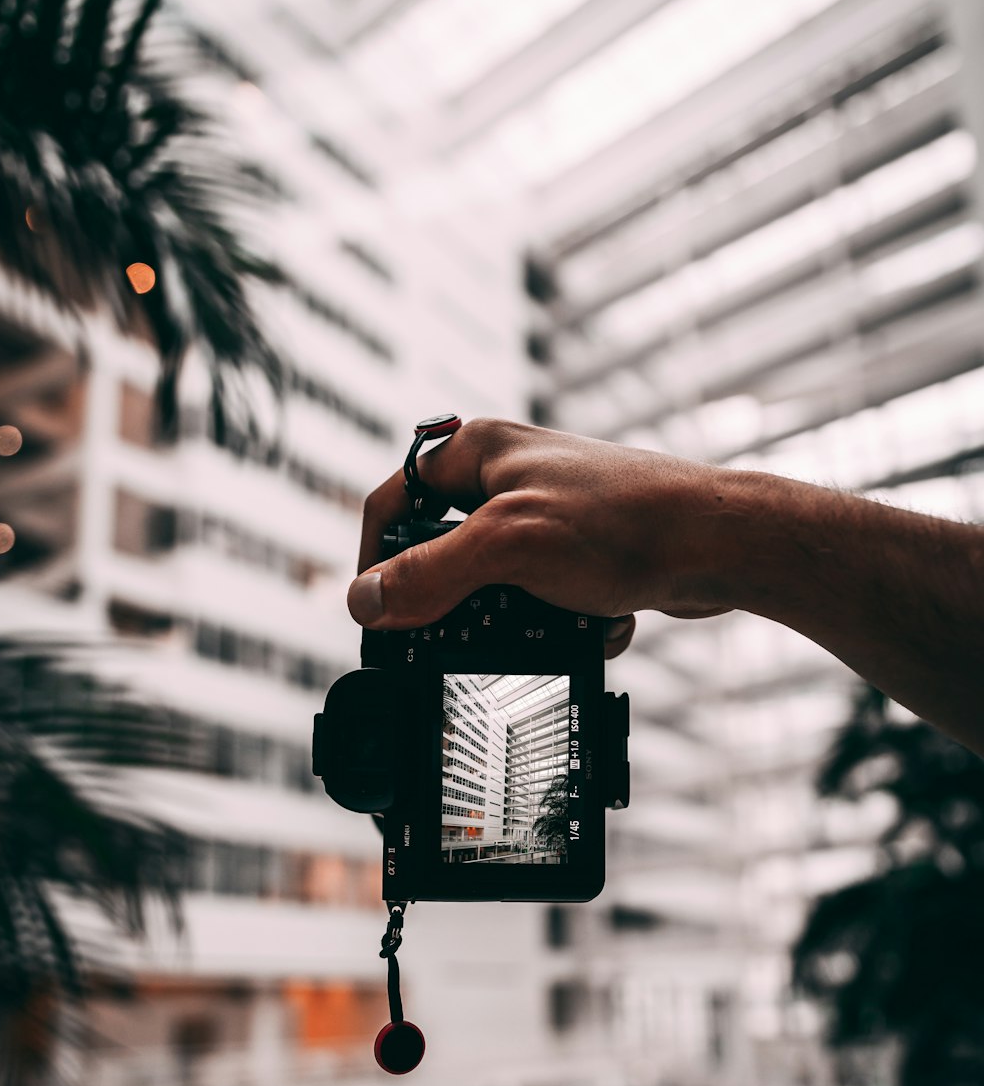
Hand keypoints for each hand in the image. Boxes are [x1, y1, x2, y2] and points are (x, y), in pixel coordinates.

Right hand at [348, 417, 731, 658]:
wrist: (720, 546)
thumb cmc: (625, 522)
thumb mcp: (508, 547)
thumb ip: (430, 573)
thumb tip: (365, 603)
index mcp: (480, 451)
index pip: (393, 497)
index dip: (373, 555)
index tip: (372, 610)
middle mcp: (510, 476)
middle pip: (440, 547)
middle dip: (458, 599)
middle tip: (457, 634)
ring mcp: (547, 515)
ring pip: (495, 583)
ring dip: (516, 620)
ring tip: (544, 627)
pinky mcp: (581, 553)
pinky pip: (543, 601)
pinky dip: (561, 624)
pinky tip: (591, 624)